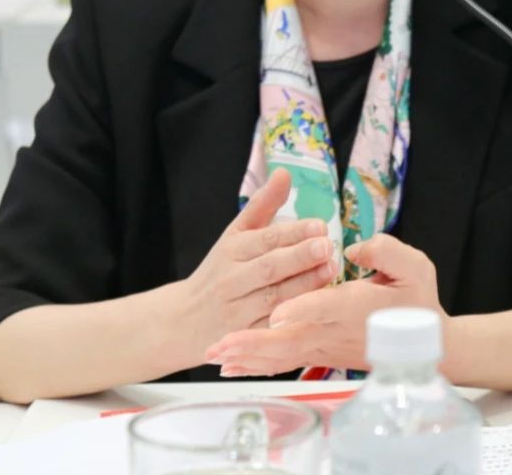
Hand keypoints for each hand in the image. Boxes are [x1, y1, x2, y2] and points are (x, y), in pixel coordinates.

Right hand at [177, 168, 337, 365]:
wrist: (181, 320)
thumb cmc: (218, 272)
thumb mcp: (234, 235)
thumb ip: (262, 205)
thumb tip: (285, 173)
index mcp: (231, 250)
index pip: (264, 240)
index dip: (292, 234)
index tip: (320, 226)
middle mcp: (232, 280)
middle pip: (269, 268)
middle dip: (299, 257)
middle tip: (327, 246)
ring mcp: (237, 312)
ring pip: (273, 299)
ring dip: (303, 286)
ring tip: (330, 271)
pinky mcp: (244, 339)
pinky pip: (270, 330)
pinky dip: (292, 320)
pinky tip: (315, 310)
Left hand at [204, 233, 443, 376]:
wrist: (426, 348)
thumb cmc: (418, 303)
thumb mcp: (415, 268)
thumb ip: (385, 252)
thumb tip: (354, 249)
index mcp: (355, 307)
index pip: (324, 308)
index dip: (301, 310)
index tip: (277, 312)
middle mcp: (334, 332)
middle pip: (289, 340)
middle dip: (253, 343)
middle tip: (220, 345)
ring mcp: (324, 347)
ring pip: (281, 356)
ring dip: (248, 357)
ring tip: (216, 357)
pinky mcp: (319, 354)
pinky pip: (283, 362)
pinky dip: (257, 365)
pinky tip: (234, 367)